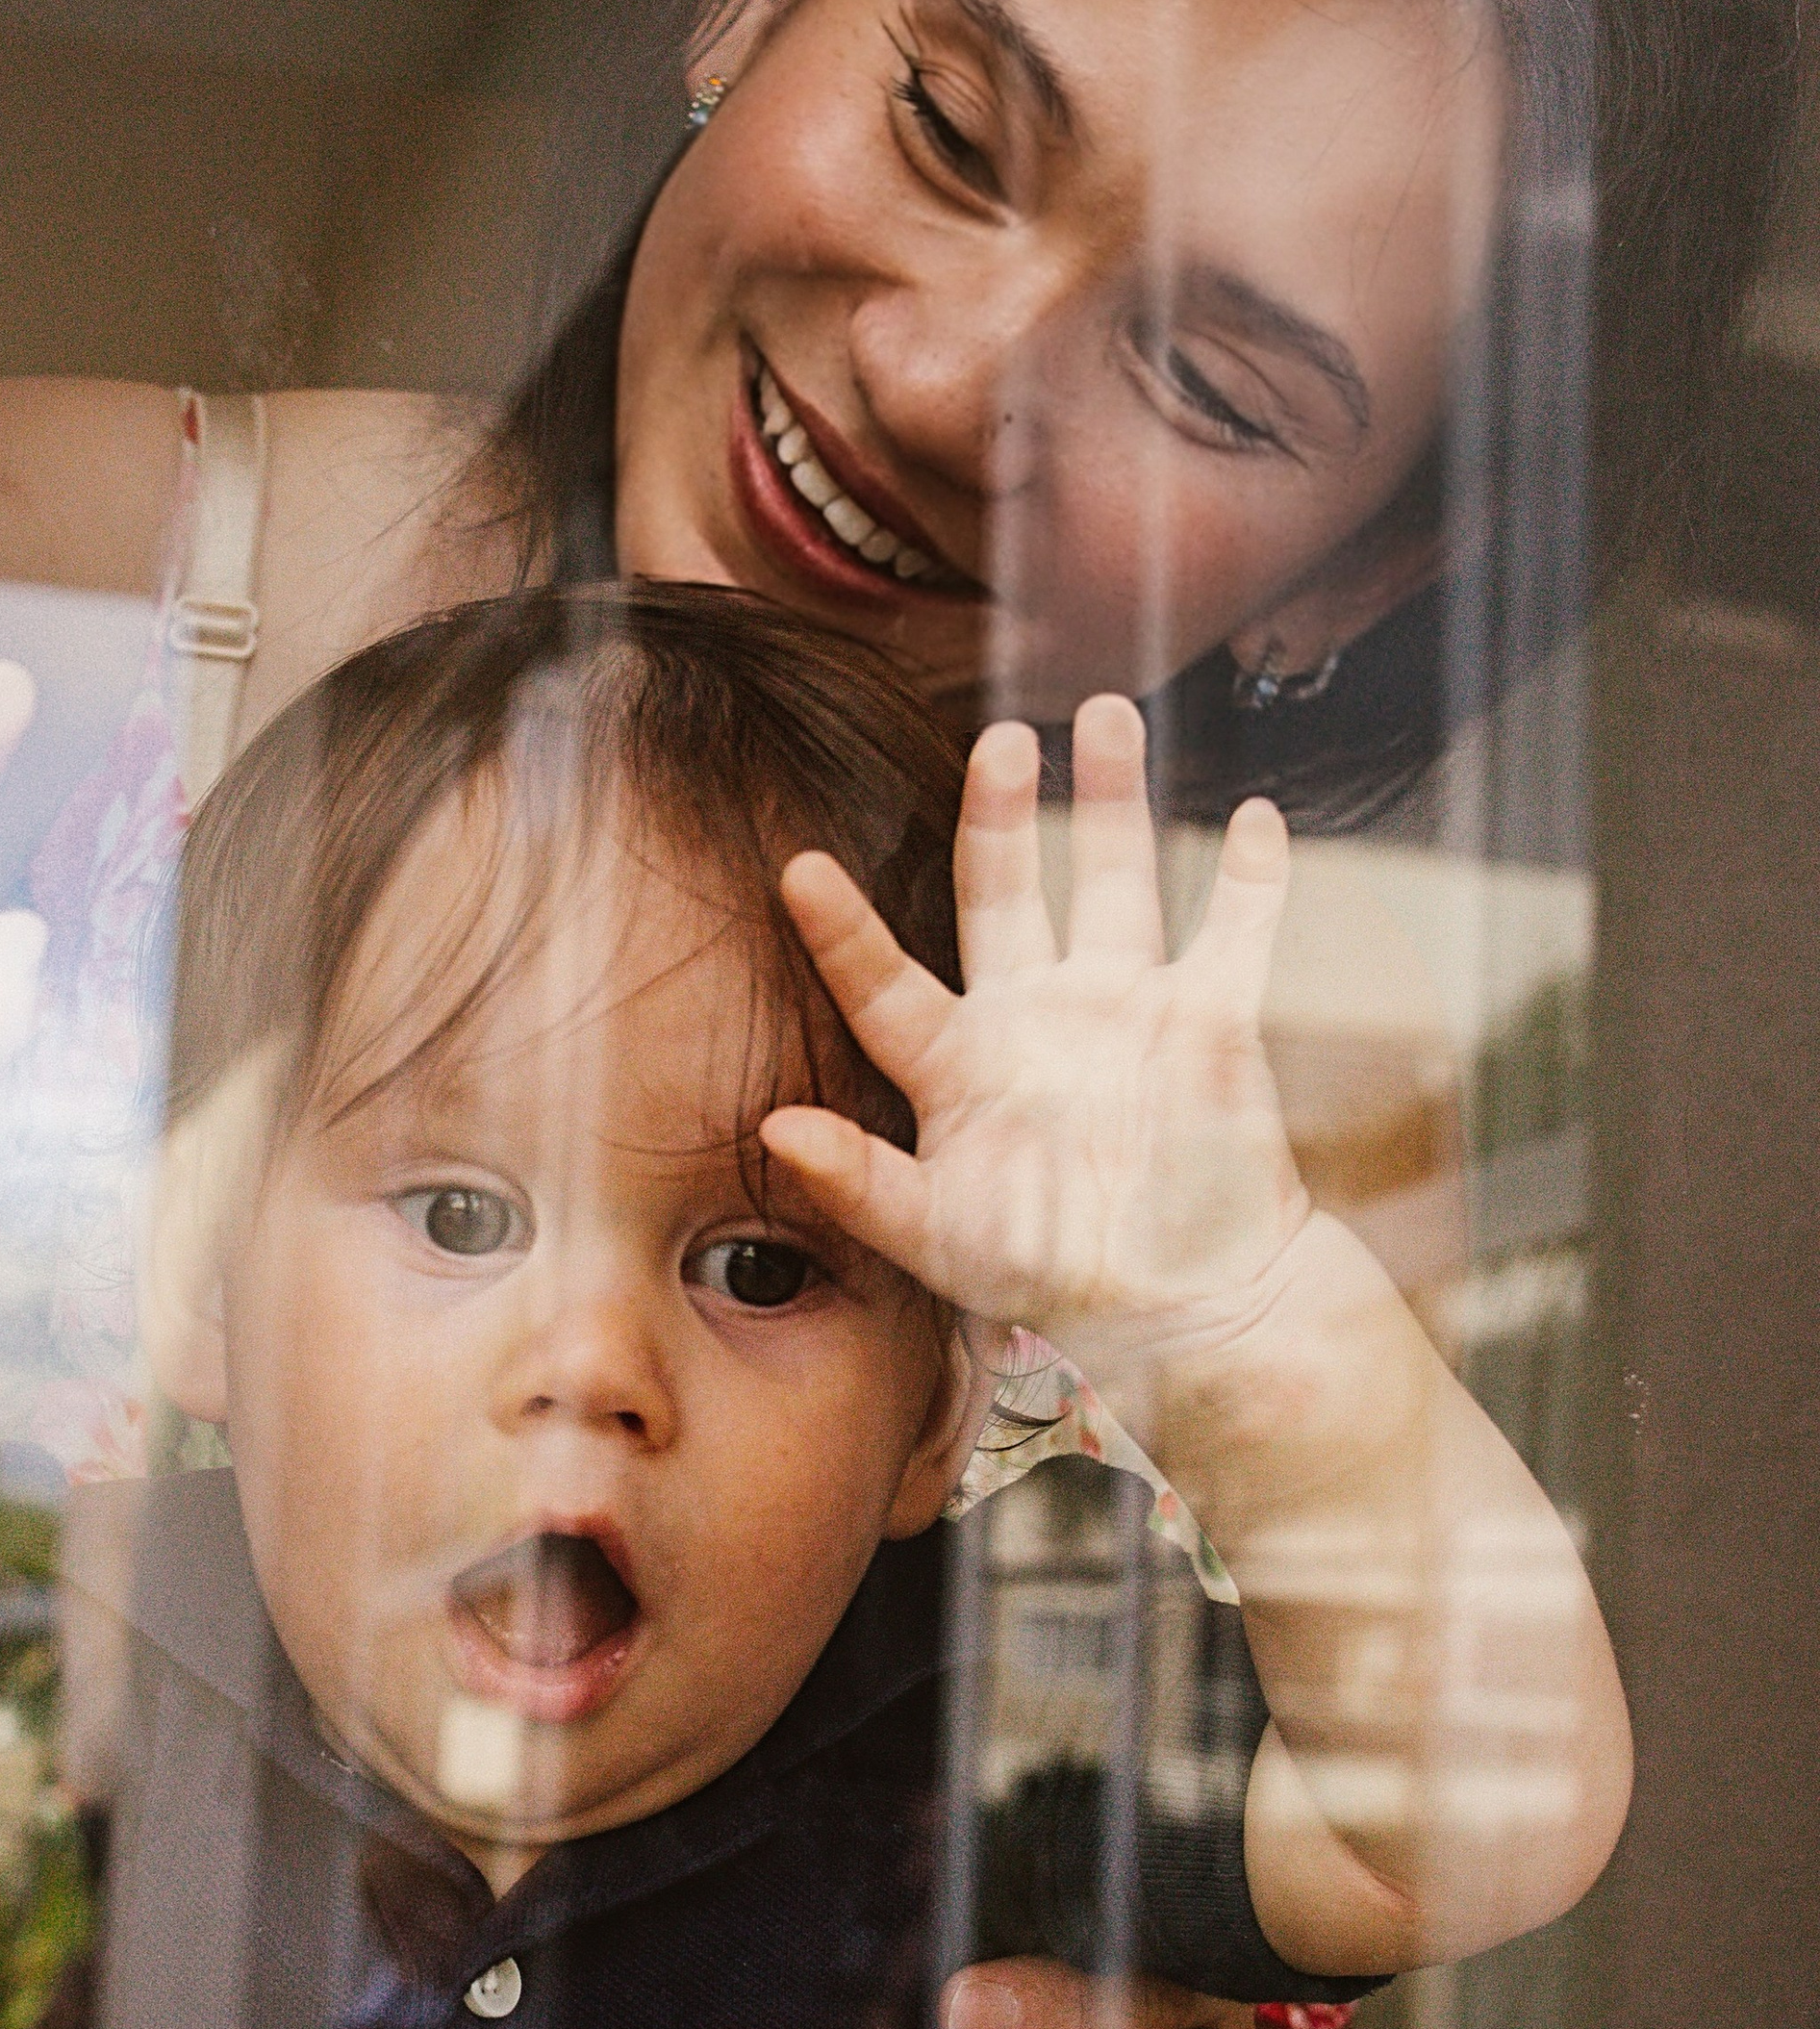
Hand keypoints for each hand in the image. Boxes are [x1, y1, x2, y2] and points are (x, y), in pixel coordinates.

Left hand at [762, 698, 1308, 1364]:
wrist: (1193, 1310)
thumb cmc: (1059, 1280)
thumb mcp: (943, 1244)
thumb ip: (861, 1187)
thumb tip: (774, 1130)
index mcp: (960, 1066)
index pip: (885, 983)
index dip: (842, 931)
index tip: (797, 867)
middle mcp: (1035, 1019)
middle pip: (1005, 891)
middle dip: (999, 811)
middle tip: (996, 739)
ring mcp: (1125, 1010)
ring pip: (1114, 878)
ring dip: (1113, 797)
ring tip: (1100, 718)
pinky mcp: (1211, 1021)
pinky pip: (1235, 929)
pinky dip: (1252, 875)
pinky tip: (1254, 815)